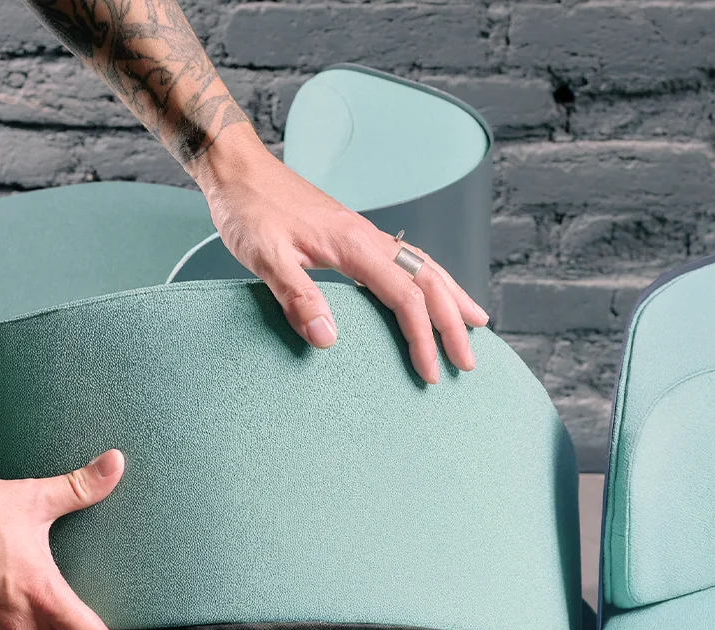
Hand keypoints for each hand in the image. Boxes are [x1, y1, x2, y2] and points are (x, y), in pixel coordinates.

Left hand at [189, 128, 489, 383]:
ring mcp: (363, 234)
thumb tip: (329, 339)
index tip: (430, 374)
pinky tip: (430, 293)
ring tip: (476, 325)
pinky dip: (428, 280)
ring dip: (451, 298)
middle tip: (469, 362)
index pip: (405, 297)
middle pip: (429, 280)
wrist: (238, 171)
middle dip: (454, 323)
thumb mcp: (265, 258)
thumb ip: (297, 298)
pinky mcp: (352, 236)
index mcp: (353, 245)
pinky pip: (405, 259)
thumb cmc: (248, 211)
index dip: (422, 338)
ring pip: (424, 265)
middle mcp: (367, 237)